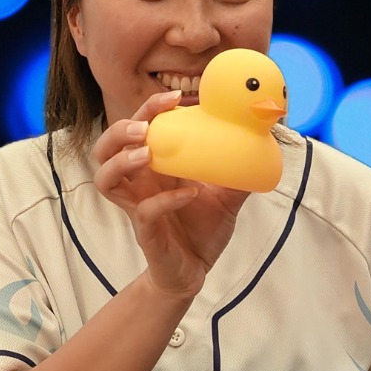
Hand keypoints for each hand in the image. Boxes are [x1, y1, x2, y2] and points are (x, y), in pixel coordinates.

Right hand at [93, 91, 249, 298]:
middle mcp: (139, 184)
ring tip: (147, 153)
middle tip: (144, 126)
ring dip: (122, 161)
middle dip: (120, 130)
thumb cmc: (202, 230)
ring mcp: (138, 208)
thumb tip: (265, 144)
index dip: (150, 109)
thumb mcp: (227, 196)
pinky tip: (188, 194)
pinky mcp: (146, 232)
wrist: (195, 273)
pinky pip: (144, 212)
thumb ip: (239, 172)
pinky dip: (165, 200)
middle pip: (106, 148)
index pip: (138, 129)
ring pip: (106, 179)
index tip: (175, 97)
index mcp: (154, 168)